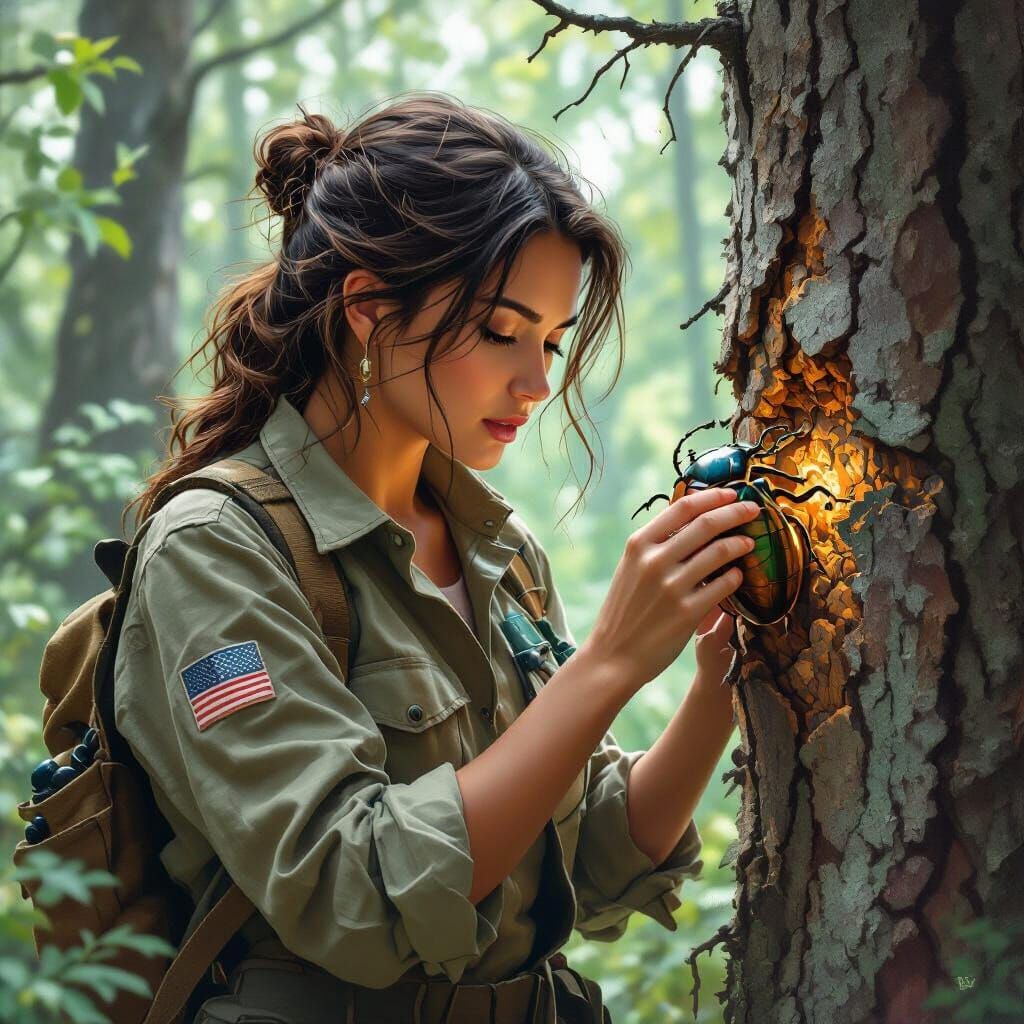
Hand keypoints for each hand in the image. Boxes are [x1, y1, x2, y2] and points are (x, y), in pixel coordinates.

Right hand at [580, 487, 759, 695]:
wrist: (613, 656)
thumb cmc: (625, 610)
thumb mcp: (631, 568)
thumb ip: (657, 544)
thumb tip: (693, 518)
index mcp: (639, 545)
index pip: (683, 507)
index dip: (713, 497)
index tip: (732, 493)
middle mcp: (654, 561)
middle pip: (707, 524)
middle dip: (736, 512)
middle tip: (753, 510)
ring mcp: (671, 587)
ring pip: (720, 553)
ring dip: (741, 544)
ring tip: (749, 543)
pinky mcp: (687, 613)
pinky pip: (723, 585)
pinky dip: (735, 576)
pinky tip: (738, 576)